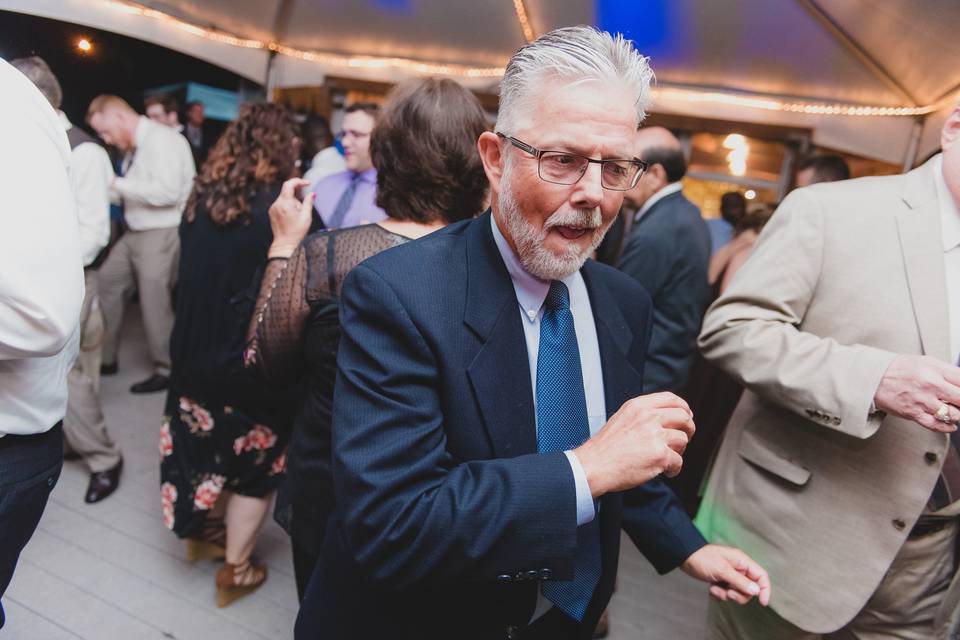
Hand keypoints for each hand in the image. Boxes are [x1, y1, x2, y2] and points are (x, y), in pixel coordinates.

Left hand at [268, 178, 313, 257]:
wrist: (284, 245)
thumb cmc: (297, 232)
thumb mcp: (306, 217)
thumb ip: (309, 203)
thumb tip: (312, 193)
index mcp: (285, 203)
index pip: (290, 184)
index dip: (299, 181)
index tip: (308, 184)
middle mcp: (277, 204)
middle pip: (287, 190)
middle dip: (298, 194)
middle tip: (304, 206)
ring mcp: (273, 208)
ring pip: (284, 197)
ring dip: (293, 201)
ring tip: (297, 216)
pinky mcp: (271, 212)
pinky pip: (280, 203)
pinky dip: (288, 205)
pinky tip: (291, 217)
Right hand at [572, 392, 694, 497]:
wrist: (594, 465)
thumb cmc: (605, 448)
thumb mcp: (622, 418)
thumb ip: (643, 414)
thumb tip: (667, 418)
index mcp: (639, 406)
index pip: (671, 399)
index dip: (684, 408)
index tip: (687, 417)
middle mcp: (649, 417)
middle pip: (684, 417)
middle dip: (688, 429)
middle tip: (684, 439)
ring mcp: (655, 436)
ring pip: (683, 440)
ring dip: (678, 451)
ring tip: (665, 459)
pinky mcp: (660, 455)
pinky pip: (678, 461)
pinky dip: (673, 469)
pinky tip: (664, 471)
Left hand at [681, 544, 770, 605]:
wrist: (684, 557)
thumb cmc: (703, 559)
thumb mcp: (722, 570)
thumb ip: (740, 581)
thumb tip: (756, 591)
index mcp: (742, 562)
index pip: (761, 576)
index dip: (765, 589)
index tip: (762, 602)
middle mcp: (738, 568)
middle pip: (750, 588)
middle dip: (739, 594)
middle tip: (728, 592)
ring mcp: (729, 575)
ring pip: (737, 593)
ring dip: (726, 594)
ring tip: (715, 588)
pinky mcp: (721, 581)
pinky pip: (726, 594)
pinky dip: (719, 594)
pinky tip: (710, 588)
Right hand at [874, 355, 959, 431]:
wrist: (873, 378)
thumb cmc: (900, 369)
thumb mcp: (926, 361)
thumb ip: (947, 371)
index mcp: (935, 369)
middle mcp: (930, 384)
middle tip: (958, 402)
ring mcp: (922, 400)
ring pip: (954, 414)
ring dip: (958, 415)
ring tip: (954, 411)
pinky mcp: (913, 413)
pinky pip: (937, 425)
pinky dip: (948, 427)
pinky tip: (951, 424)